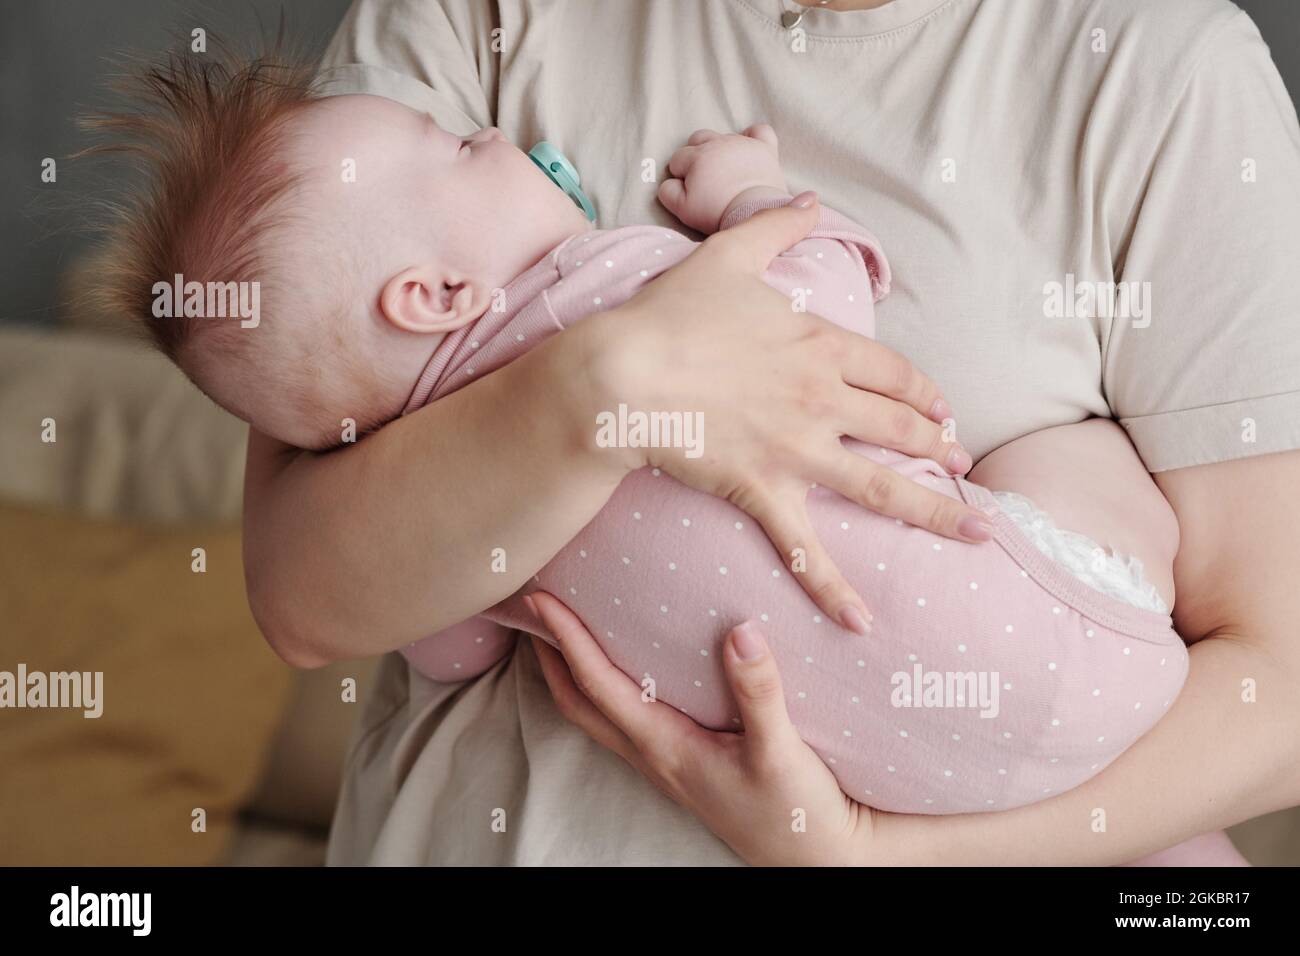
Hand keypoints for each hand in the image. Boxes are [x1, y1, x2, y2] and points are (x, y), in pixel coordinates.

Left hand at [526, 591, 882, 865]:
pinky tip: (627, 662)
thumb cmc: (796, 811)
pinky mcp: (686, 761)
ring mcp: (667, 762)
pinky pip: (627, 717)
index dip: (566, 640)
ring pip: (598, 712)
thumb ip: (760, 693)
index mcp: (666, 747)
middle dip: (549, 654)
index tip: (541, 600)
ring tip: (565, 627)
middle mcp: (655, 755)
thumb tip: (742, 632)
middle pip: (578, 701)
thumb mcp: (782, 751)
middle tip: (533, 607)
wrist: (819, 858)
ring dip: (572, 670)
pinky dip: (607, 684)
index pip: (598, 686)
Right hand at [583, 193, 990, 629]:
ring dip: (934, 513)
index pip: (892, 371)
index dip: (923, 391)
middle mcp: (823, 399)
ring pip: (883, 487)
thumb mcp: (727, 256)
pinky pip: (806, 550)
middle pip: (902, 428)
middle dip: (940, 446)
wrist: (621, 375)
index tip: (942, 407)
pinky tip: (863, 622)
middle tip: (964, 463)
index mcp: (820, 345)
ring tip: (974, 533)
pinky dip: (834, 589)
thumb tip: (810, 200)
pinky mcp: (763, 492)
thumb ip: (776, 226)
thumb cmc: (670, 315)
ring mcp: (798, 451)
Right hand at [658, 125, 788, 232]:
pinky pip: (759, 131)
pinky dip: (753, 137)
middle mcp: (718, 143)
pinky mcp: (764, 148)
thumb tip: (670, 182)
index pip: (678, 159)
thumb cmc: (716, 212)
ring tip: (725, 171)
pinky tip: (749, 148)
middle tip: (705, 179)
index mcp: (696, 157)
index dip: (680, 176)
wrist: (754, 212)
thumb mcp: (683, 209)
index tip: (690, 191)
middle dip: (696, 155)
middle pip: (698, 139)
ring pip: (724, 136)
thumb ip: (668, 192)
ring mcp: (742, 143)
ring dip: (721, 149)